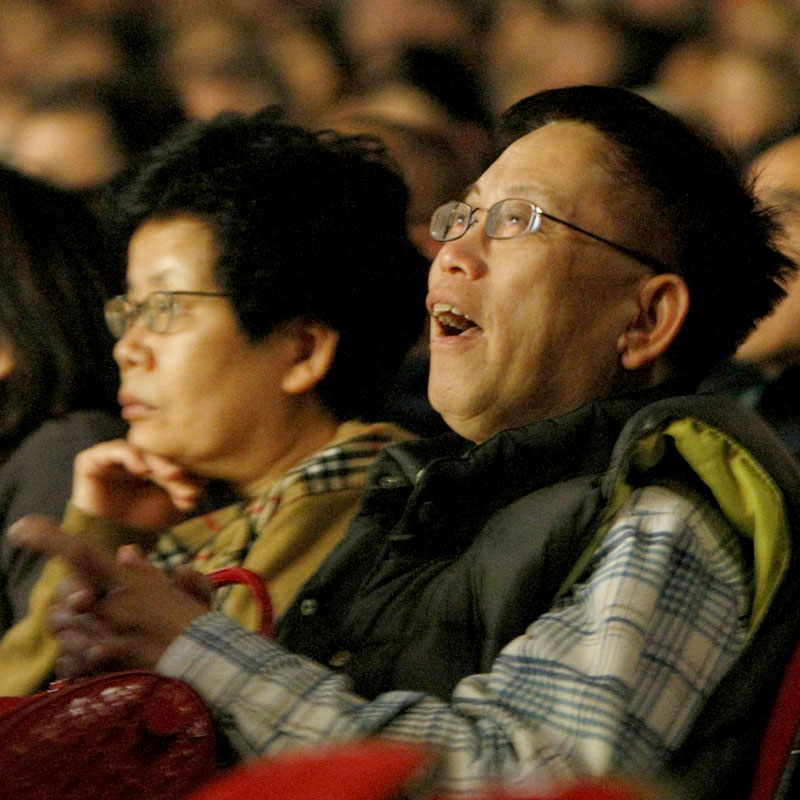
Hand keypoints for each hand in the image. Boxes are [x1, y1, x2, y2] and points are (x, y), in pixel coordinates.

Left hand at [9, 515, 210, 676]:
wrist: (209, 664)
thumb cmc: (201, 627)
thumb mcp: (186, 590)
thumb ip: (150, 571)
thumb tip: (126, 552)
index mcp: (128, 583)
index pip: (80, 554)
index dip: (47, 537)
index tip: (20, 528)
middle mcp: (110, 606)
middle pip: (62, 600)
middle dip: (69, 605)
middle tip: (85, 610)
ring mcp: (103, 637)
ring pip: (62, 632)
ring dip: (74, 637)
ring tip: (100, 642)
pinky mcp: (101, 667)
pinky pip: (69, 664)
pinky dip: (78, 665)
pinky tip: (99, 666)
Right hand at [71, 439, 207, 531]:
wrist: (113, 539)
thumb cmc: (145, 519)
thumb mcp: (174, 502)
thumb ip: (190, 484)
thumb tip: (208, 471)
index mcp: (151, 460)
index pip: (172, 454)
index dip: (186, 468)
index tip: (197, 488)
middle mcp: (133, 454)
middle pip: (158, 451)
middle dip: (174, 467)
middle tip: (184, 479)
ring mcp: (113, 455)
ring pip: (141, 449)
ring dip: (158, 462)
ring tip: (171, 475)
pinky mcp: (92, 459)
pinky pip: (114, 450)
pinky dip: (131, 456)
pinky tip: (142, 470)